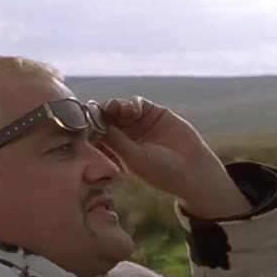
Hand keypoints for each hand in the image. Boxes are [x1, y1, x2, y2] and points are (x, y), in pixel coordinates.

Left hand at [99, 96, 250, 218]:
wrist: (193, 170)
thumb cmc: (161, 172)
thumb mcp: (133, 160)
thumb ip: (114, 141)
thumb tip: (97, 122)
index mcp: (116, 152)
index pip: (96, 135)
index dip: (89, 127)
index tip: (83, 121)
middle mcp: (125, 137)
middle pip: (105, 118)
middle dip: (101, 112)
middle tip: (98, 109)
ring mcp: (139, 124)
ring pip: (119, 109)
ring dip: (115, 106)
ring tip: (117, 108)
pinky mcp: (153, 113)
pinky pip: (136, 103)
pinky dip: (131, 103)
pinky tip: (132, 109)